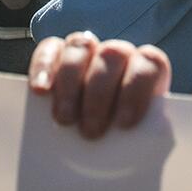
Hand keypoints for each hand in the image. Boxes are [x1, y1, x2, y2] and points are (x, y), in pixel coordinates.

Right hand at [29, 32, 171, 139]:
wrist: (91, 144)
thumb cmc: (118, 142)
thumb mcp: (134, 140)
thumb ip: (143, 134)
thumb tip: (146, 142)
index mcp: (147, 70)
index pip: (150, 63)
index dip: (137, 89)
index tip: (124, 123)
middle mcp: (117, 54)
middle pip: (112, 55)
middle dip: (99, 95)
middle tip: (90, 132)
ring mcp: (87, 50)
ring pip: (81, 46)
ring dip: (71, 84)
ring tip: (64, 119)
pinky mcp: (56, 52)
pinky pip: (50, 48)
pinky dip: (44, 66)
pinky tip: (41, 89)